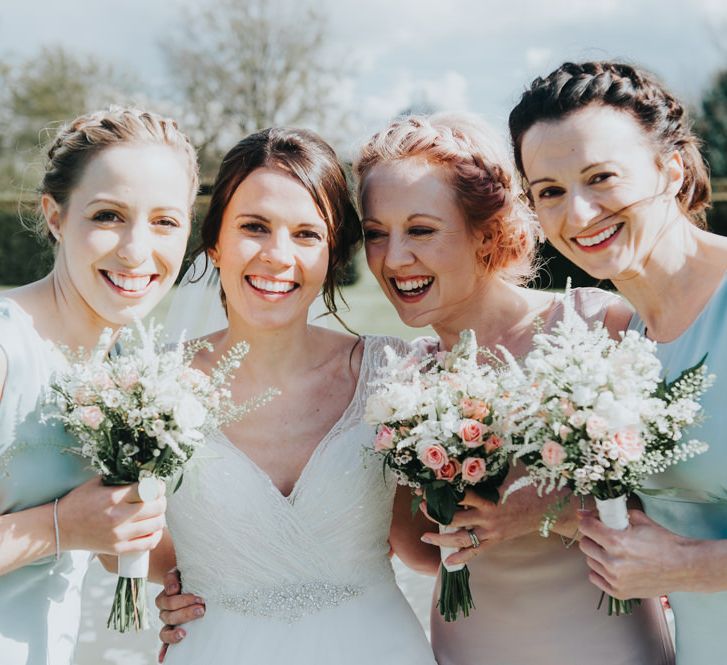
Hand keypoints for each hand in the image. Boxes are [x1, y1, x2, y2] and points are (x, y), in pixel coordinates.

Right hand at [57, 477, 165, 554]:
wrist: (60, 528)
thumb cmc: (78, 502)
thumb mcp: (97, 482)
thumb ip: (120, 478)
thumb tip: (143, 472)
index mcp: (113, 498)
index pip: (149, 490)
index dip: (158, 486)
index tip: (157, 485)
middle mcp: (118, 517)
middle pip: (157, 507)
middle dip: (161, 500)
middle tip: (157, 498)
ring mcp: (119, 535)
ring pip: (156, 525)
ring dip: (160, 516)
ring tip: (155, 512)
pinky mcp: (118, 549)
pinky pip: (148, 544)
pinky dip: (155, 535)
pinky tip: (152, 529)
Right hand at [156, 568, 205, 662]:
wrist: (195, 579)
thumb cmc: (191, 575)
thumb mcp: (183, 571)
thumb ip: (175, 577)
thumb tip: (173, 589)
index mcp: (167, 595)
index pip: (168, 600)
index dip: (181, 600)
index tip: (199, 598)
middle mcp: (166, 609)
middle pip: (168, 614)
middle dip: (185, 613)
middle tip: (201, 609)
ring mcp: (169, 621)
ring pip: (165, 630)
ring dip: (175, 632)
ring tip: (185, 632)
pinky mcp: (173, 630)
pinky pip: (165, 642)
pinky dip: (164, 650)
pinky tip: (163, 658)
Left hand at [419, 476, 549, 565]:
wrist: (549, 508)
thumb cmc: (529, 484)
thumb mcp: (509, 470)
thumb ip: (489, 466)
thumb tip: (472, 448)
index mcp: (489, 498)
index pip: (459, 496)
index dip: (441, 491)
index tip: (426, 486)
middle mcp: (488, 517)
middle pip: (454, 518)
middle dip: (435, 513)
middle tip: (421, 506)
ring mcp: (492, 532)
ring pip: (461, 539)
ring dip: (441, 538)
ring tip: (425, 535)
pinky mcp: (497, 541)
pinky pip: (476, 552)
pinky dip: (462, 558)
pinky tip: (448, 561)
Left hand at [578, 508, 694, 598]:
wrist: (684, 567)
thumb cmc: (664, 542)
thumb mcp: (639, 520)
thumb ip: (612, 515)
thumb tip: (585, 512)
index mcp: (616, 541)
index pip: (585, 527)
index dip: (589, 522)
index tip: (593, 522)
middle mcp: (612, 561)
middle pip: (585, 545)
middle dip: (593, 538)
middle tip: (605, 537)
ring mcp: (615, 579)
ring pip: (590, 561)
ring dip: (598, 555)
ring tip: (614, 552)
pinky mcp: (619, 592)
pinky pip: (596, 578)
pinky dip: (601, 571)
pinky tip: (613, 566)